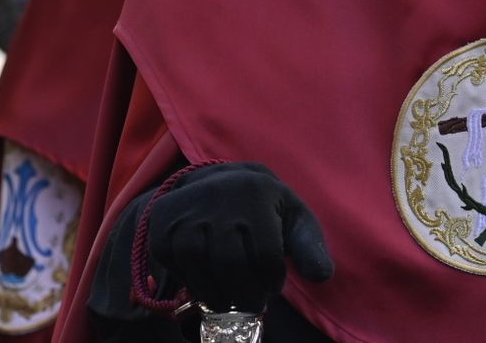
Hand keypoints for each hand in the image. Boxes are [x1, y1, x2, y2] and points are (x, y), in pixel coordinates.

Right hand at [147, 162, 333, 313]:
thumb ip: (310, 247)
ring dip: (218, 295)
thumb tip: (321, 275)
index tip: (273, 285)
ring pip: (200, 268)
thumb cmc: (265, 209)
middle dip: (245, 296)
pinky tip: (208, 280)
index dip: (272, 280)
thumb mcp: (293, 219)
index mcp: (257, 190)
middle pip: (231, 265)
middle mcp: (219, 194)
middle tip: (252, 304)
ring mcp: (188, 207)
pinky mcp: (164, 222)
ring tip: (230, 300)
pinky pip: (177, 264)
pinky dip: (193, 282)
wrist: (219, 182)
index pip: (266, 253)